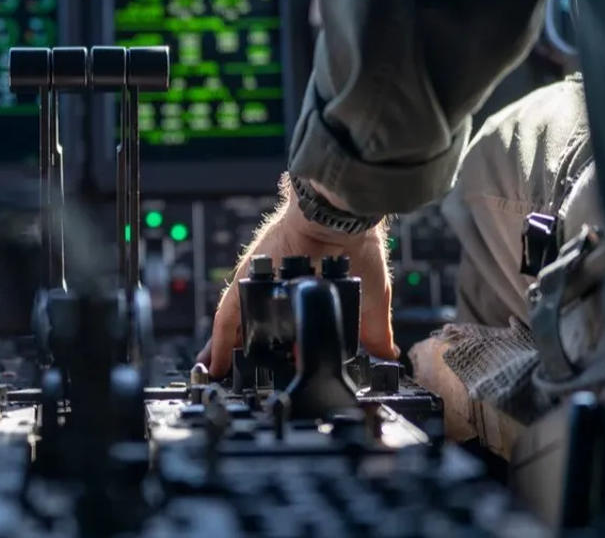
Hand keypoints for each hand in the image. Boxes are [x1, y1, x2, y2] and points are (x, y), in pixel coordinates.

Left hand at [196, 176, 394, 376]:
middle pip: (253, 329)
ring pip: (235, 326)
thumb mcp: (370, 302)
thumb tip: (388, 356)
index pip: (283, 329)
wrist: (342, 223)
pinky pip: (227, 317)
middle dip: (245, 355)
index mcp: (302, 294)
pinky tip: (216, 365)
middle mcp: (276, 290)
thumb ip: (373, 333)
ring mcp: (259, 286)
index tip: (272, 376)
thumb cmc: (358, 250)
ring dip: (226, 353)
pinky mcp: (247, 281)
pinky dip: (219, 343)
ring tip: (221, 378)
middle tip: (238, 381)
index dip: (276, 353)